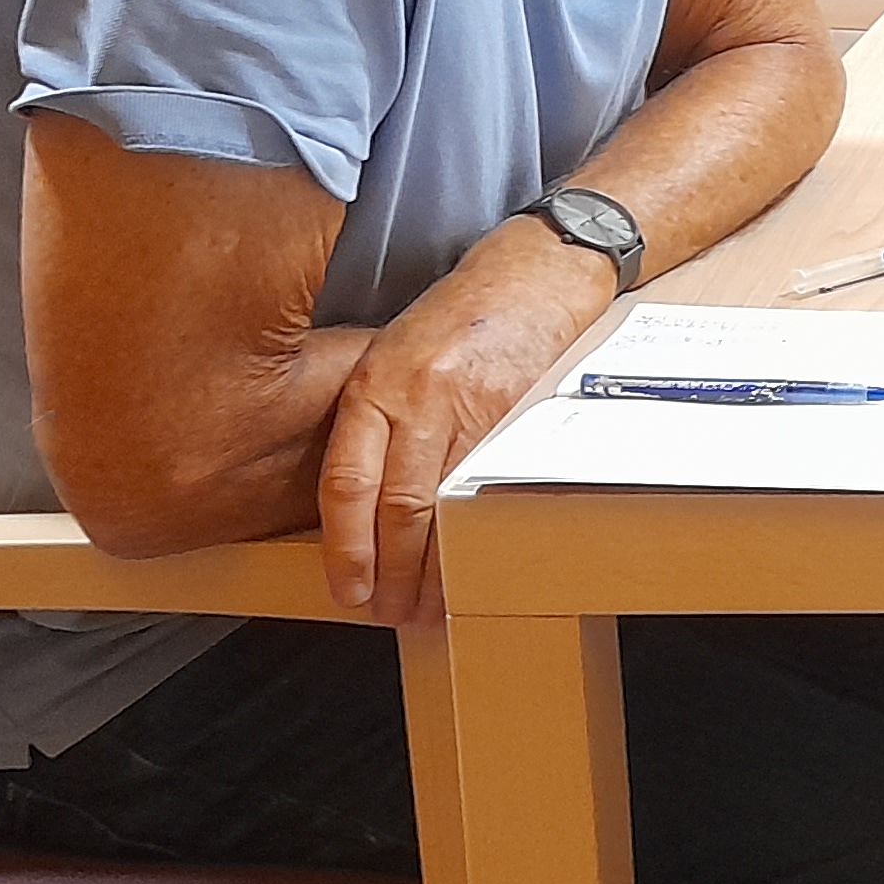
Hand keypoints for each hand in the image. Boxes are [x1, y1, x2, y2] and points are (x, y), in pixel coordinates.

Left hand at [316, 219, 609, 621]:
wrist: (538, 270)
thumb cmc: (465, 312)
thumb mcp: (397, 351)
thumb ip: (376, 415)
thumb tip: (365, 496)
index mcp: (373, 383)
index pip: (346, 483)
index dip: (345, 547)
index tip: (348, 588)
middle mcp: (413, 397)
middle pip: (395, 508)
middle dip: (392, 573)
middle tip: (391, 613)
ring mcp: (467, 408)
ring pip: (440, 508)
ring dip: (434, 570)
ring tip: (429, 609)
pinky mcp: (513, 416)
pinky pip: (486, 492)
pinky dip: (476, 538)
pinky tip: (475, 565)